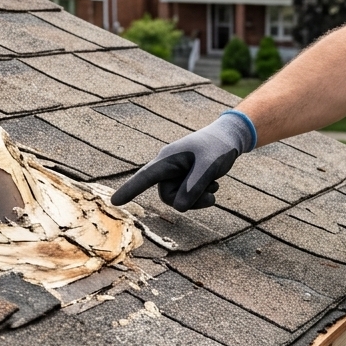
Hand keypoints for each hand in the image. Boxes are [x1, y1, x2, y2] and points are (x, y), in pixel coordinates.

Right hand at [111, 111, 255, 211]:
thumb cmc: (218, 147)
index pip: (145, 177)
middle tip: (210, 193)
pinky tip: (213, 183)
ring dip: (197, 197)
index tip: (115, 201)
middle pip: (168, 196)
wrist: (230, 138)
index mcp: (168, 159)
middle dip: (189, 199)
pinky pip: (187, 197)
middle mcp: (168, 167)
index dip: (130, 189)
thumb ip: (194, 185)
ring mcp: (176, 173)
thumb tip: (179, 207)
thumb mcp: (209, 165)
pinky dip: (202, 195)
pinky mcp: (184, 178)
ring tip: (213, 185)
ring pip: (179, 199)